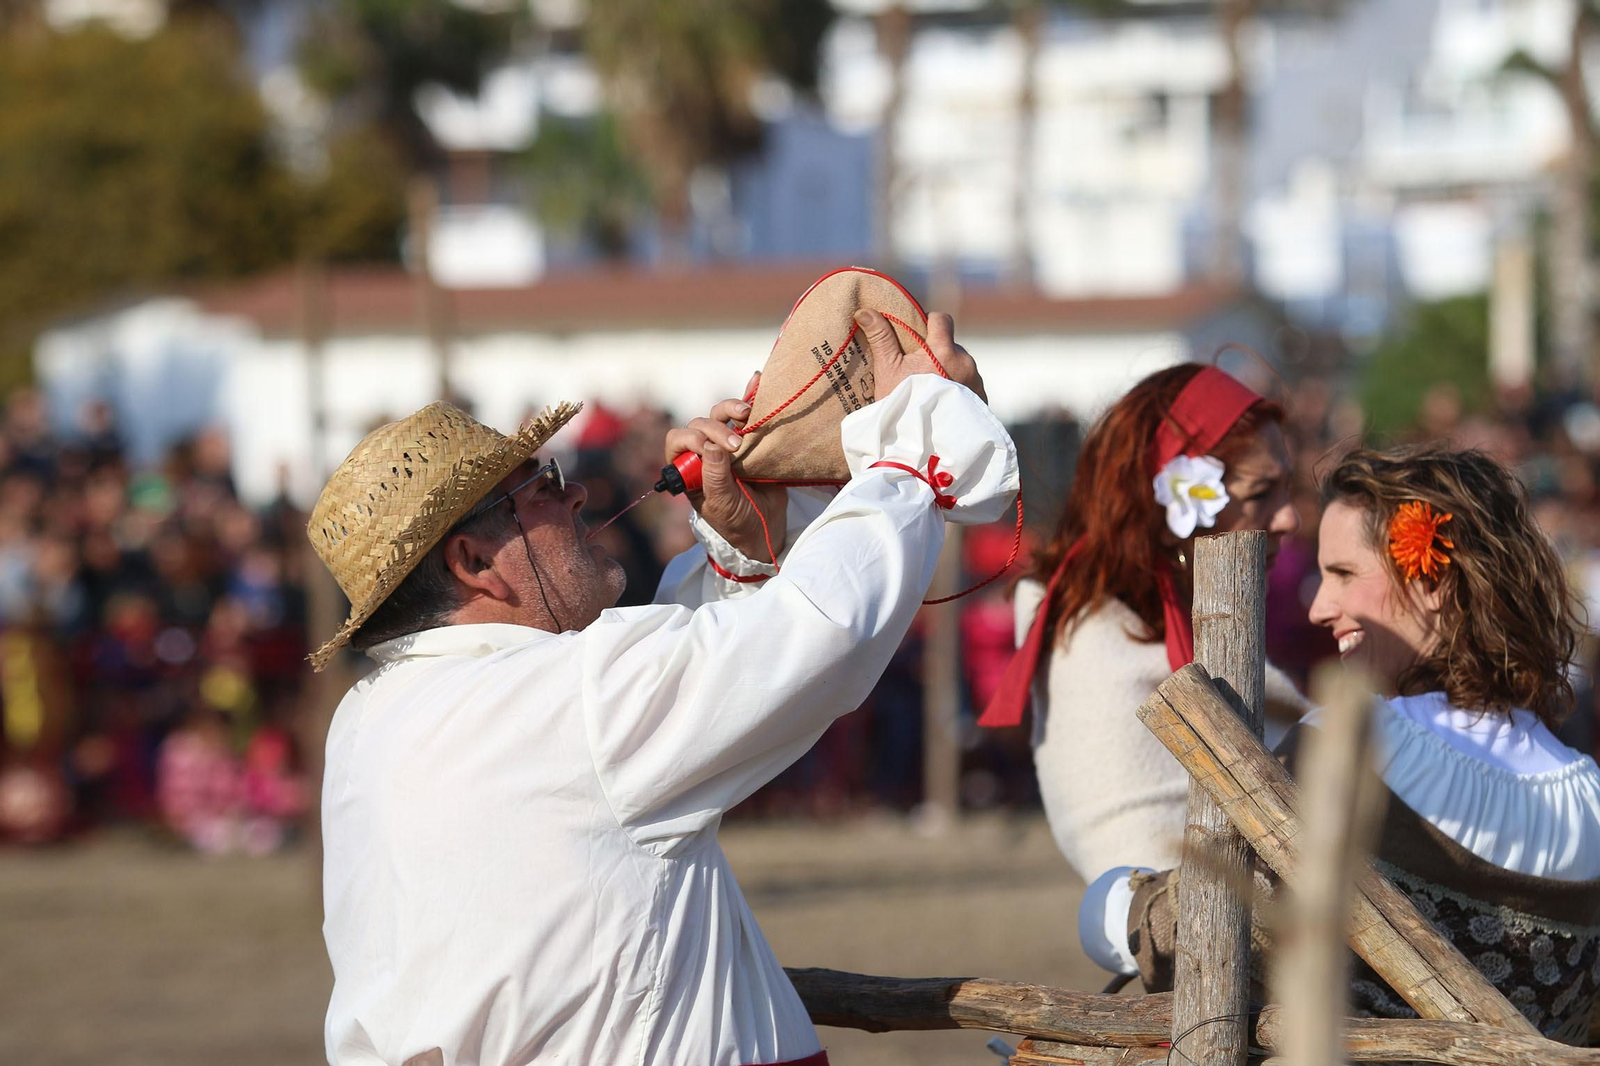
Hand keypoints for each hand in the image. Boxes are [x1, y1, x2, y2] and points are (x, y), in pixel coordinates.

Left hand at [662, 372, 788, 562]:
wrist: (765, 528)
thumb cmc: (735, 520)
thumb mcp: (721, 503)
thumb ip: (714, 476)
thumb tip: (711, 446)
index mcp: (688, 468)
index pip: (679, 440)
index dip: (691, 438)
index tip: (709, 448)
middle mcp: (705, 452)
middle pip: (701, 424)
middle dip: (716, 429)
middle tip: (736, 446)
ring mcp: (728, 443)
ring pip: (721, 414)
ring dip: (730, 409)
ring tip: (746, 413)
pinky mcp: (751, 438)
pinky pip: (747, 414)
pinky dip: (751, 394)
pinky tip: (756, 380)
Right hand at [854, 309, 985, 401]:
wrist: (924, 446)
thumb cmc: (902, 405)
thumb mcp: (887, 370)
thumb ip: (881, 338)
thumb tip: (864, 311)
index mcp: (944, 350)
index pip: (942, 319)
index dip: (930, 321)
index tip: (918, 334)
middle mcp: (965, 361)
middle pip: (951, 345)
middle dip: (937, 352)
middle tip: (918, 370)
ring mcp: (976, 381)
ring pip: (961, 365)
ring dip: (949, 371)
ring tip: (929, 391)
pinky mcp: (981, 399)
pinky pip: (969, 385)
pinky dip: (958, 390)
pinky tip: (942, 404)